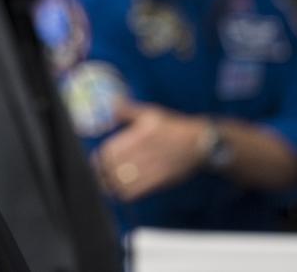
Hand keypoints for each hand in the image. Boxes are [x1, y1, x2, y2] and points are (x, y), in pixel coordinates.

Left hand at [94, 101, 208, 200]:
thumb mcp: (150, 113)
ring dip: (112, 184)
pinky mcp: (160, 180)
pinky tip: (121, 190)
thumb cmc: (173, 127)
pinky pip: (136, 191)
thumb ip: (128, 110)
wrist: (201, 143)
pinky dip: (125, 193)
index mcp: (141, 133)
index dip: (99, 158)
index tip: (95, 161)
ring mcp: (154, 167)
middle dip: (103, 172)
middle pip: (114, 167)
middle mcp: (147, 150)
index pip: (111, 150)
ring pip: (123, 182)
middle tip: (98, 174)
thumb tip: (111, 103)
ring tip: (106, 184)